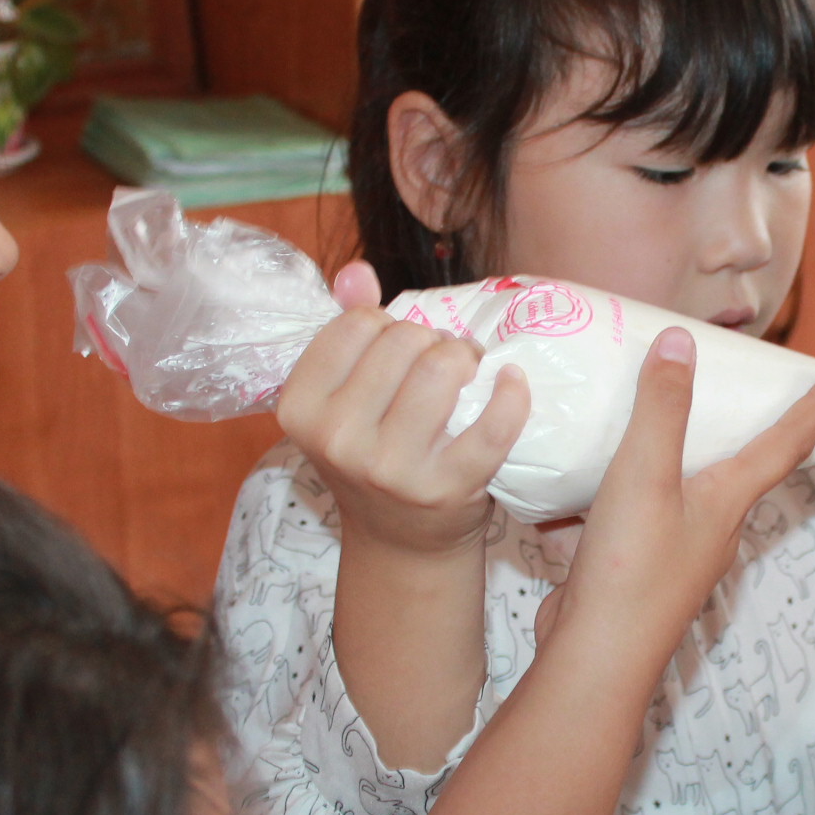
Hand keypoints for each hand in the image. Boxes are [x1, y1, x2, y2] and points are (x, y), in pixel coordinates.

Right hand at [277, 262, 529, 555]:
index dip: (389, 324)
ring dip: (467, 357)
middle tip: (445, 361)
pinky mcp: (447, 489)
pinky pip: (492, 423)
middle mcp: (338, 440)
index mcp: (301, 409)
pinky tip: (512, 383)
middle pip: (403, 340)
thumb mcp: (343, 400)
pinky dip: (512, 395)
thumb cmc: (374, 456)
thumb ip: (346, 331)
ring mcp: (391, 469)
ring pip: (441, 369)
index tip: (402, 348)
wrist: (401, 543)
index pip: (357, 324)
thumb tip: (356, 272)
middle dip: (432, 340)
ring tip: (472, 372)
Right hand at [551, 327, 814, 662]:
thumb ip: (663, 408)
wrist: (595, 661)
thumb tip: (683, 342)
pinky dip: (610, 499)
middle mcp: (712, 527)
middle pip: (740, 467)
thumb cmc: (631, 568)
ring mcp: (675, 553)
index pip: (786, 443)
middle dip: (747, 428)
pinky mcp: (636, 571)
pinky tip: (575, 491)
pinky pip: (630, 519)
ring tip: (647, 423)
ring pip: (679, 492)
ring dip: (668, 460)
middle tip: (746, 388)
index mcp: (729, 501)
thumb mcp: (645, 475)